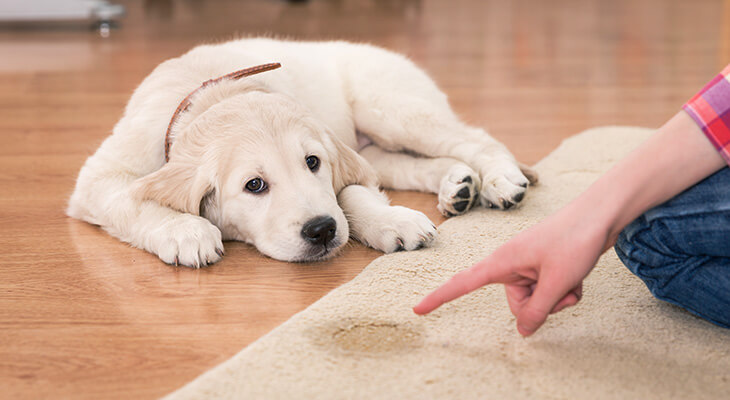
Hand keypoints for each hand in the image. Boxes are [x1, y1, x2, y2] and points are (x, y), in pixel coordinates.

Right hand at [413, 208, 610, 336]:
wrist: (601, 214)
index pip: (463, 283)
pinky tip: (578, 276)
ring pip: (537, 301)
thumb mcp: (557, 283)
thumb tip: (523, 331)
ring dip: (558, 297)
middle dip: (542, 305)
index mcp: (502, 261)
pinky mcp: (543, 266)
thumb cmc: (575, 240)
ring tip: (572, 278)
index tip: (417, 309)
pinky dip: (565, 290)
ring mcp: (528, 265)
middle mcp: (511, 264)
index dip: (440, 297)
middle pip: (517, 304)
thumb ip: (537, 311)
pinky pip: (549, 291)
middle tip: (562, 288)